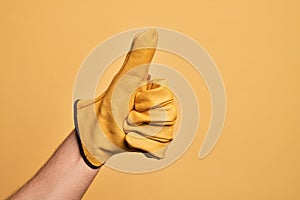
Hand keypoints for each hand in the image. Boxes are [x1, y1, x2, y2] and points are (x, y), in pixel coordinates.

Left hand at [74, 29, 176, 167]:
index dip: (147, 102)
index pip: (167, 97)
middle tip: (127, 117)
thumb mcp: (123, 81)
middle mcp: (162, 108)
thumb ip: (138, 59)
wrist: (95, 136)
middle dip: (142, 119)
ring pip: (166, 133)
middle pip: (169, 117)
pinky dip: (141, 145)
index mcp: (157, 91)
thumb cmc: (106, 108)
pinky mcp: (157, 144)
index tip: (133, 101)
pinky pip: (160, 147)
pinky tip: (131, 140)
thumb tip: (151, 32)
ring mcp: (161, 127)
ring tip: (128, 129)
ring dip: (140, 133)